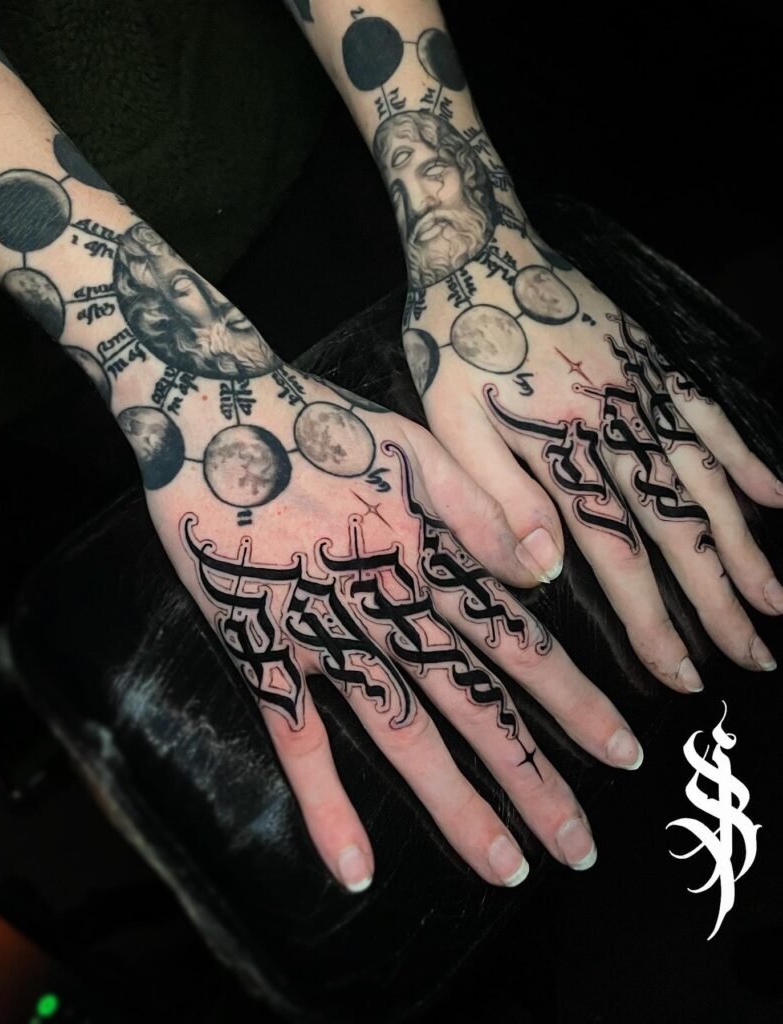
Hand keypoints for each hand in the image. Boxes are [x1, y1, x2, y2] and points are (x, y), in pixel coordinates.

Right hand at [129, 342, 644, 892]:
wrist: (211, 411)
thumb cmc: (317, 421)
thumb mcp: (415, 442)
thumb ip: (481, 506)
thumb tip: (547, 570)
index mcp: (429, 555)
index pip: (516, 642)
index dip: (574, 700)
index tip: (622, 752)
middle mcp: (387, 605)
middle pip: (472, 702)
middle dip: (531, 776)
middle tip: (577, 847)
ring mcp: (321, 632)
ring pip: (400, 731)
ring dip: (455, 804)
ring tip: (504, 868)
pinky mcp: (258, 648)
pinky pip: (295, 737)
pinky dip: (324, 803)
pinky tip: (355, 866)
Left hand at [390, 125, 781, 685]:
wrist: (480, 248)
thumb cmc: (454, 341)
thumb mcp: (451, 423)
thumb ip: (497, 496)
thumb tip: (546, 572)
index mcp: (565, 454)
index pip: (621, 558)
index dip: (655, 622)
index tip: (683, 675)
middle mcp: (618, 431)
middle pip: (681, 532)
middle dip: (718, 603)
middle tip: (754, 660)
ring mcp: (645, 395)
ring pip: (709, 485)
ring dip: (747, 548)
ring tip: (777, 603)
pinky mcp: (654, 363)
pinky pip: (713, 417)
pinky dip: (749, 459)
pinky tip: (779, 498)